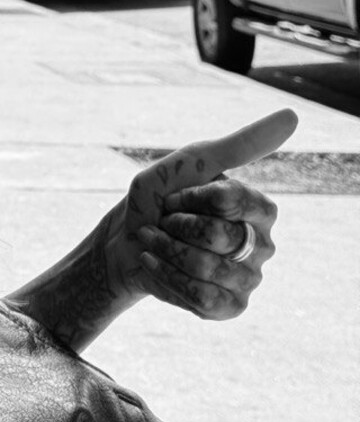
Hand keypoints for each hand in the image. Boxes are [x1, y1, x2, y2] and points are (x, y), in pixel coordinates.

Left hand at [119, 108, 296, 319]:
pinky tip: (155, 263)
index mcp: (261, 209)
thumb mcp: (194, 163)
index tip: (172, 197)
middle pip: (219, 238)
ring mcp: (249, 279)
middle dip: (175, 227)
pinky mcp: (231, 307)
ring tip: (154, 241)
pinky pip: (202, 297)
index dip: (191, 199)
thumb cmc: (161, 198)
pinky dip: (167, 277)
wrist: (128, 241)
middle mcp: (263, 245)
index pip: (230, 201)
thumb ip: (241, 144)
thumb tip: (292, 115)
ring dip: (167, 251)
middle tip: (164, 222)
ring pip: (207, 268)